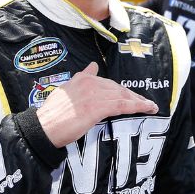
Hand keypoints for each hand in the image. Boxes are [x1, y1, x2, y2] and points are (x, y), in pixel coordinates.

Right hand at [36, 62, 158, 147]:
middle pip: (117, 88)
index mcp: (82, 78)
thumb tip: (92, 66)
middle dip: (132, 95)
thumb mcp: (66, 90)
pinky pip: (123, 105)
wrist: (44, 127)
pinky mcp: (97, 108)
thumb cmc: (52, 115)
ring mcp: (94, 95)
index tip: (131, 94)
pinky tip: (147, 108)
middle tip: (144, 102)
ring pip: (122, 96)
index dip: (121, 89)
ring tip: (150, 106)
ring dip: (139, 101)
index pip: (107, 82)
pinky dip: (137, 106)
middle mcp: (89, 83)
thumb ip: (81, 79)